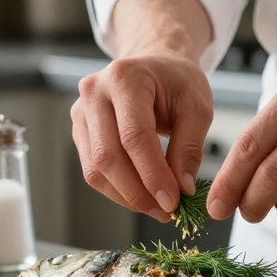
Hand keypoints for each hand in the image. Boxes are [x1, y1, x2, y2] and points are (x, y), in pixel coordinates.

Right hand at [71, 54, 212, 221]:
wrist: (155, 65)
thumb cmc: (177, 82)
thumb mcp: (197, 107)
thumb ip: (190, 148)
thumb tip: (182, 189)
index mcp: (125, 78)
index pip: (134, 136)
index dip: (152, 174)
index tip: (172, 202)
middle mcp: (94, 92)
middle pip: (108, 156)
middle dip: (137, 192)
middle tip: (166, 211)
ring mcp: (81, 111)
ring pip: (95, 169)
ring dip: (126, 196)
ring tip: (157, 208)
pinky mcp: (79, 130)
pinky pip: (92, 169)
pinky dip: (117, 189)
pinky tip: (141, 195)